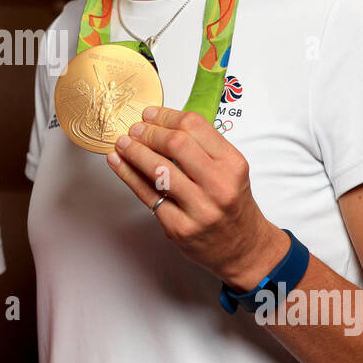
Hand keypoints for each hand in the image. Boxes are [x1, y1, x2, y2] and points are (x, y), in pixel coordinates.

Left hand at [106, 106, 289, 293]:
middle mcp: (218, 185)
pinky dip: (128, 175)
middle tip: (134, 129)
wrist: (244, 248)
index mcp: (232, 164)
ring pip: (158, 170)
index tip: (149, 115)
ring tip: (122, 143)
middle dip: (149, 132)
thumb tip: (161, 124)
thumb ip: (202, 148)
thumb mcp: (230, 171)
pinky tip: (118, 163)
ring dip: (134, 152)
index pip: (194, 126)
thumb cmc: (232, 204)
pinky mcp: (179, 228)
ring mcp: (198, 209)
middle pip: (175, 144)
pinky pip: (148, 196)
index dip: (166, 116)